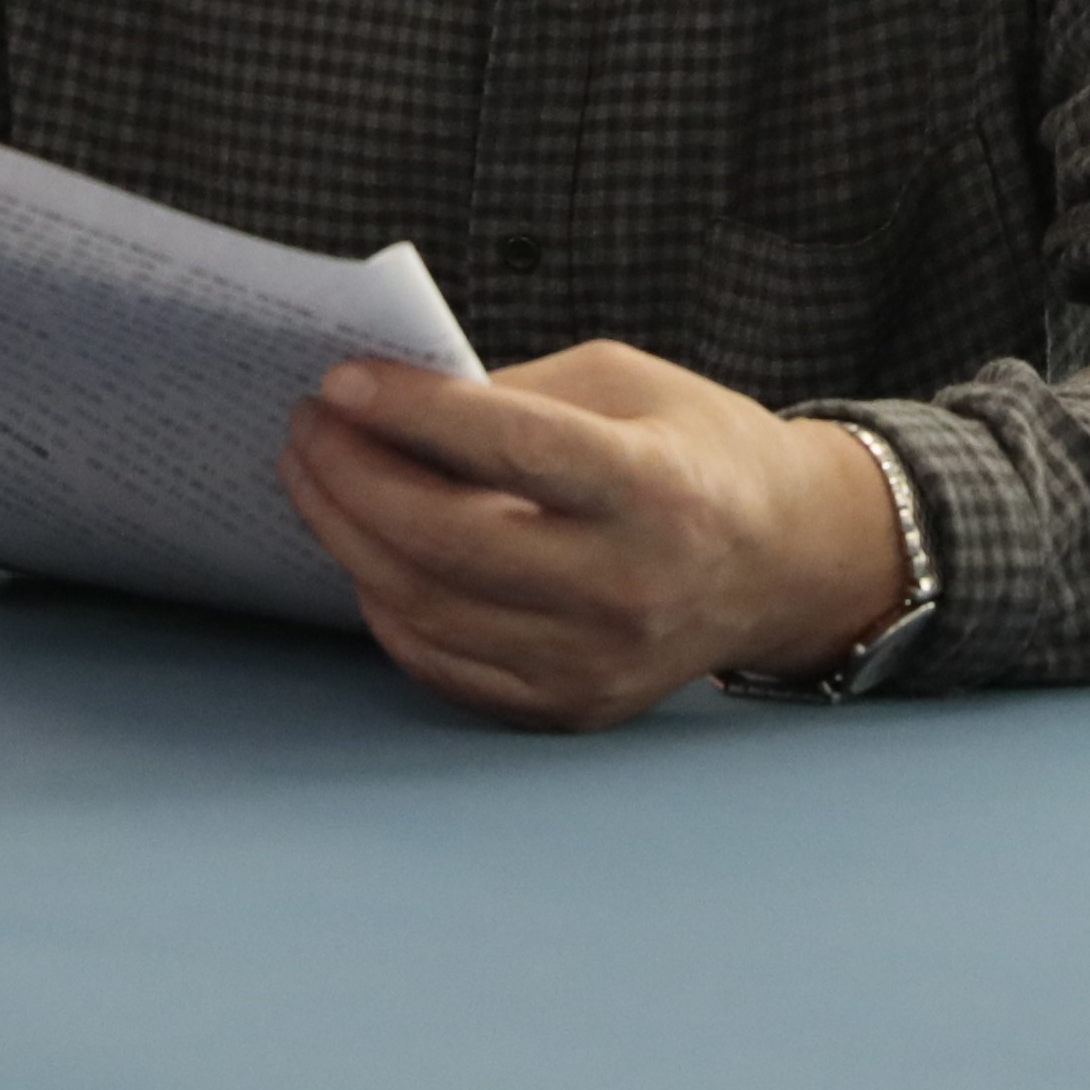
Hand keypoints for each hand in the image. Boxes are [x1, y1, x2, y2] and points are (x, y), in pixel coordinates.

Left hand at [279, 338, 910, 731]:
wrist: (782, 561)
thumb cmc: (695, 452)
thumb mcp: (622, 383)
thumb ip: (510, 394)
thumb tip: (386, 404)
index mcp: (656, 490)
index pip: (512, 449)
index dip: (412, 414)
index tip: (339, 382)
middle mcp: (630, 588)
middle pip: (448, 543)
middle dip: (353, 479)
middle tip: (307, 428)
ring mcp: (598, 663)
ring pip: (428, 610)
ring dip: (348, 540)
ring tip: (317, 479)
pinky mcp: (572, 707)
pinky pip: (444, 665)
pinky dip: (387, 606)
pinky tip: (367, 553)